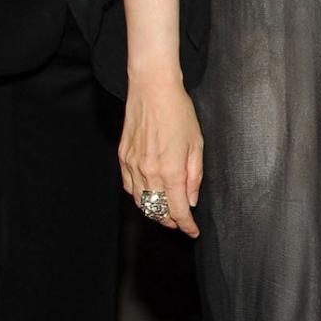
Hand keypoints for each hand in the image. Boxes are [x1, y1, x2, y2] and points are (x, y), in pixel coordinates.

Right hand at [119, 73, 202, 238]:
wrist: (152, 89)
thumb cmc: (178, 112)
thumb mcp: (197, 144)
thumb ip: (195, 176)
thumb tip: (191, 199)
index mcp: (171, 171)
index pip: (178, 210)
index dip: (186, 225)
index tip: (192, 231)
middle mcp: (149, 172)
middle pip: (158, 210)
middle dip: (170, 220)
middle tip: (180, 221)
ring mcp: (133, 165)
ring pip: (141, 201)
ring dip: (154, 210)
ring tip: (165, 211)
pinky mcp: (123, 157)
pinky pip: (129, 186)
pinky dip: (139, 196)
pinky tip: (147, 194)